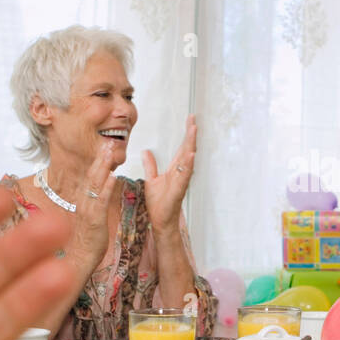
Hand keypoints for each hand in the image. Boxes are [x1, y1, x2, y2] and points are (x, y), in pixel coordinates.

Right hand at [69, 139, 119, 258]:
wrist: (81, 257)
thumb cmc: (88, 239)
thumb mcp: (89, 215)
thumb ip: (92, 201)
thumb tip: (98, 190)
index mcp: (82, 200)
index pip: (89, 176)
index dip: (97, 161)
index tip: (104, 147)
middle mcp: (82, 201)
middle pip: (91, 175)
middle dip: (100, 158)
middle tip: (108, 143)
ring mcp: (87, 209)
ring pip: (94, 184)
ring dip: (103, 167)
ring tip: (110, 153)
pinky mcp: (94, 219)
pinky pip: (101, 200)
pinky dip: (107, 187)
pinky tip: (114, 176)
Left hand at [142, 114, 196, 232]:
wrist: (160, 220)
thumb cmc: (159, 203)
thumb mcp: (151, 180)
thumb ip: (150, 165)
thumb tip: (146, 151)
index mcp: (175, 169)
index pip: (182, 147)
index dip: (186, 134)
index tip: (190, 120)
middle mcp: (180, 172)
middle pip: (187, 149)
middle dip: (191, 134)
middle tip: (194, 119)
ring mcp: (181, 180)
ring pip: (188, 159)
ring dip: (191, 145)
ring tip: (193, 131)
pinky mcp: (179, 189)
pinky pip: (185, 175)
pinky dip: (188, 165)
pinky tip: (191, 155)